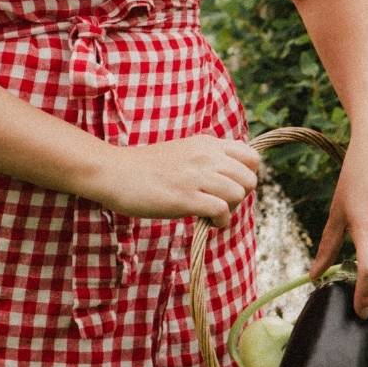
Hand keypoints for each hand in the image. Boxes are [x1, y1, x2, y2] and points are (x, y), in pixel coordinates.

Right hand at [94, 135, 260, 228]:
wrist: (115, 172)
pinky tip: (207, 222)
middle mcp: (205, 156)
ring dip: (231, 210)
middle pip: (250, 178)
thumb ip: (207, 157)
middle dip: (241, 196)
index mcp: (206, 143)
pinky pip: (222, 211)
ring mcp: (195, 176)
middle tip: (221, 202)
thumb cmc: (147, 167)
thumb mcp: (183, 151)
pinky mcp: (185, 197)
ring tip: (212, 213)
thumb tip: (230, 175)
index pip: (252, 156)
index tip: (230, 186)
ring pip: (239, 193)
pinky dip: (220, 222)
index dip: (247, 175)